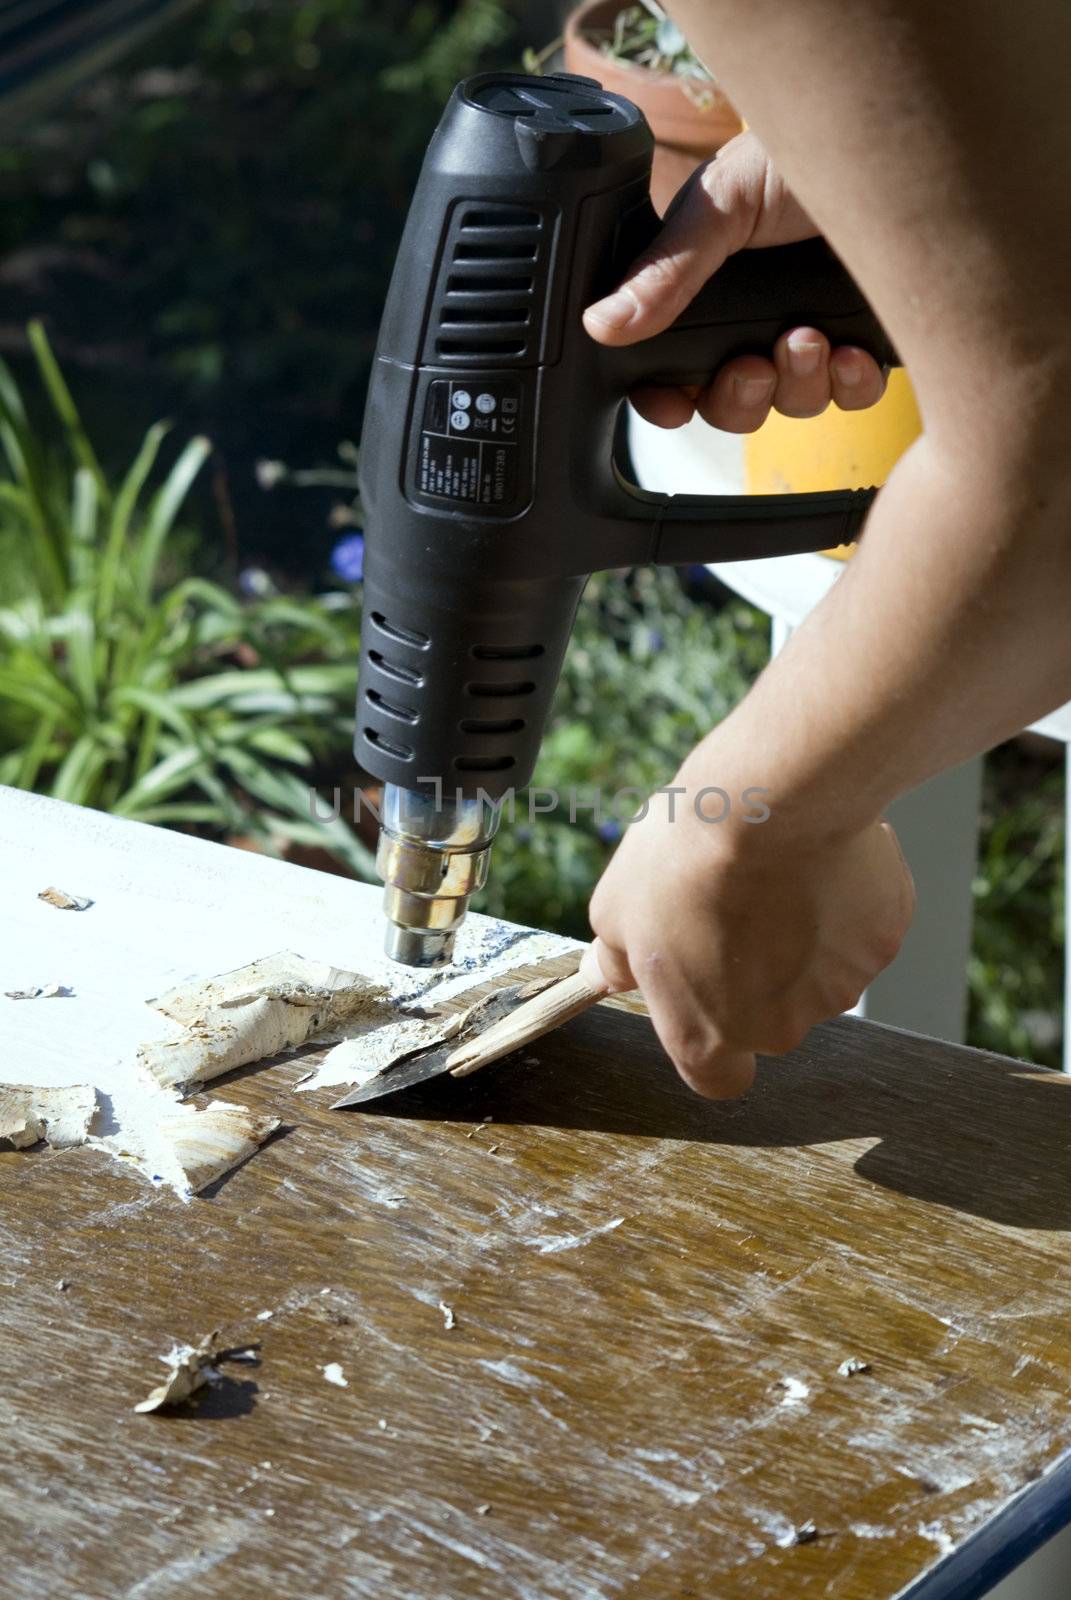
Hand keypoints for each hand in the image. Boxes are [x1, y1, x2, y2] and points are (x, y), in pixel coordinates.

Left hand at [580, 756, 914, 1098]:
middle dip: (758, 968)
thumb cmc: (687, 862)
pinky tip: (816, 853)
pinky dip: (844, 895)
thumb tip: (609, 972)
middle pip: (772, 1013)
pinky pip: (861, 923)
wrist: (769, 806)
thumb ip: (618, 958)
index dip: (713, 1035)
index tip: (703, 993)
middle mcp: (781, 1028)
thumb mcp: (617, 911)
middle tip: (733, 902)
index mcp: (710, 1036)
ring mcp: (840, 986)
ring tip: (774, 867)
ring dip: (803, 928)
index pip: (720, 1077)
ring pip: (820, 964)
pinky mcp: (882, 939)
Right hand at [581, 131, 886, 432]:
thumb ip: (663, 271)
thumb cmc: (802, 150)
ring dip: (796, 385)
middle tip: (753, 366)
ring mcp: (811, 332)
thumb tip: (602, 324)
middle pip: (728, 404)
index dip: (667, 397)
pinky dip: (849, 384)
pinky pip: (851, 396)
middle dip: (738, 397)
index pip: (671, 368)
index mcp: (704, 289)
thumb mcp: (720, 204)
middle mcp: (755, 319)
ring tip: (808, 336)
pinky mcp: (865, 339)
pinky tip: (851, 349)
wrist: (894, 140)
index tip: (675, 404)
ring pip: (790, 405)